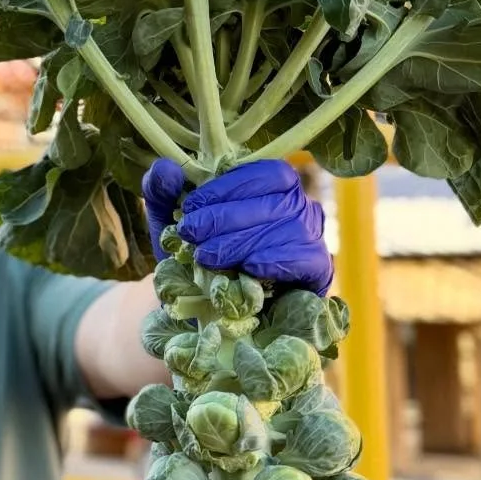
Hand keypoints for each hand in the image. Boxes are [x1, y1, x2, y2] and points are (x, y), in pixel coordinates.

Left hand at [141, 158, 332, 294]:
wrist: (202, 311)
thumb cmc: (192, 256)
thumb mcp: (169, 223)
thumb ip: (162, 191)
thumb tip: (169, 168)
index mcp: (272, 186)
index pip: (267, 172)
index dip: (229, 187)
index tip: (192, 205)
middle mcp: (299, 207)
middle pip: (276, 201)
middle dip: (226, 217)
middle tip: (191, 234)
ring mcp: (312, 238)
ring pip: (289, 228)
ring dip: (242, 242)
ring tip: (207, 257)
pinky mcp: (318, 271)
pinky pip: (307, 258)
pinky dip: (276, 260)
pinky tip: (249, 268)